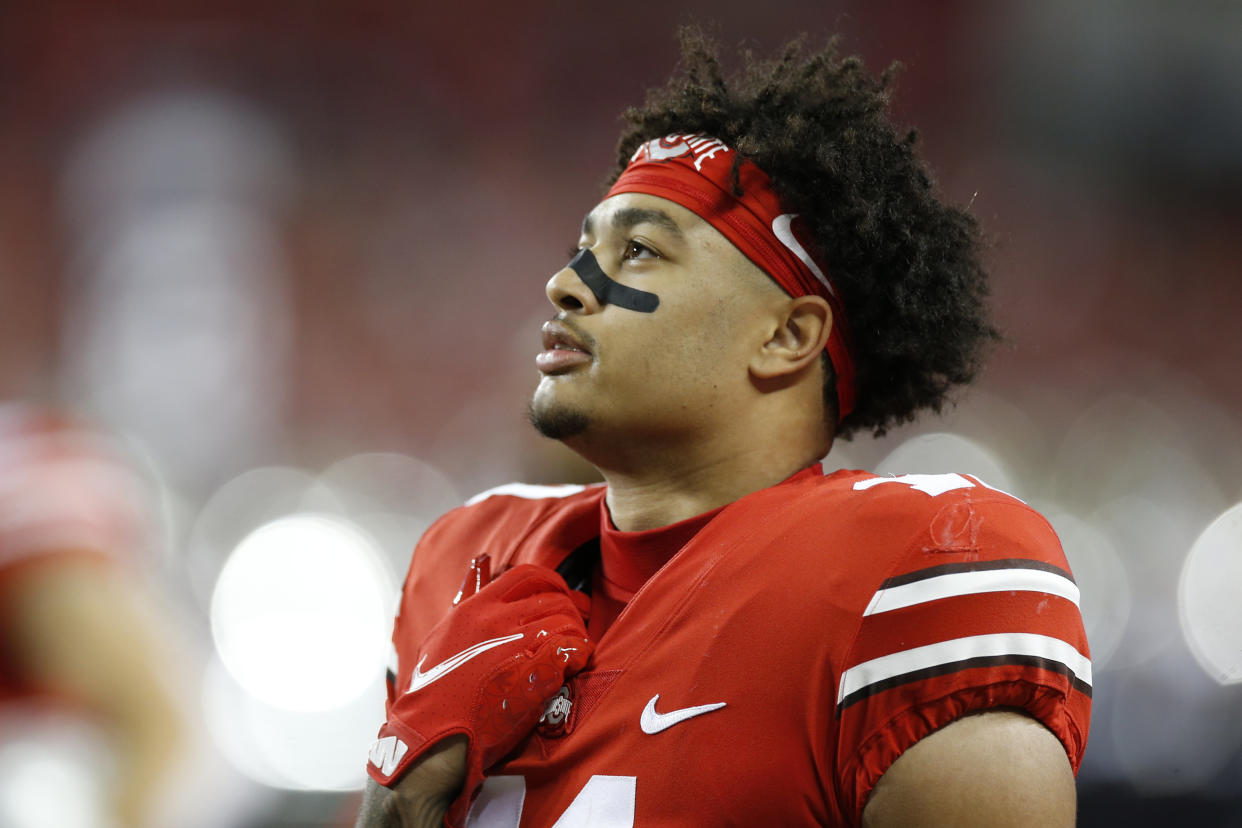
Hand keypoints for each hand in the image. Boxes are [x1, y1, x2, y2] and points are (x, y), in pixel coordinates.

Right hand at [367, 562, 592, 824]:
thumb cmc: (433, 690)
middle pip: (554, 597)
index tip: (559, 594)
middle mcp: (498, 621)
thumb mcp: (442, 634)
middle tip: (576, 623)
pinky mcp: (536, 674)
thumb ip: (466, 598)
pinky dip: (581, 654)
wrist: (433, 733)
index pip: (527, 574)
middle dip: (571, 609)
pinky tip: (576, 664)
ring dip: (576, 633)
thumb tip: (481, 563)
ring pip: (567, 621)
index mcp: (476, 608)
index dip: (551, 582)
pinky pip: (573, 649)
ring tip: (574, 649)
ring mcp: (518, 645)